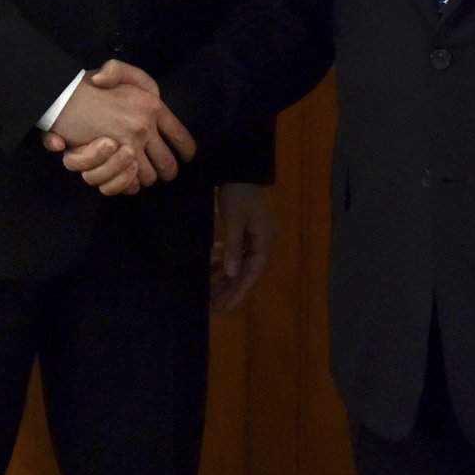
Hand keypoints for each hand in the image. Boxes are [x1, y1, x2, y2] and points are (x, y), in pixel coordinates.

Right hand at [45, 60, 194, 195]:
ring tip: (135, 168)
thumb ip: (137, 77)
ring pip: (147, 178)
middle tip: (158, 168)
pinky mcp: (107, 161)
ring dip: (143, 177)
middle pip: (168, 167)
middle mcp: (143, 128)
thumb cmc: (93, 85)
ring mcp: (125, 147)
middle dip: (165, 172)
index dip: (185, 152)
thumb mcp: (121, 71)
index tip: (182, 157)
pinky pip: (127, 185)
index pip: (182, 139)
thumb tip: (140, 95)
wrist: (63, 98)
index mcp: (152, 107)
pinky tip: (123, 176)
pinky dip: (126, 184)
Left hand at [212, 184, 274, 312]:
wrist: (240, 166)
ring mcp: (254, 234)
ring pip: (239, 262)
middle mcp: (262, 240)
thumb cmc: (238, 193)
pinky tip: (212, 269)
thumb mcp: (234, 220)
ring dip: (226, 277)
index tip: (225, 307)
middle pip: (246, 271)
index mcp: (264, 240)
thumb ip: (234, 247)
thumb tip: (233, 274)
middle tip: (214, 307)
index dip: (239, 291)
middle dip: (230, 288)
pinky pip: (235, 252)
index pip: (252, 272)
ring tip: (210, 292)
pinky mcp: (245, 228)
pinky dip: (225, 261)